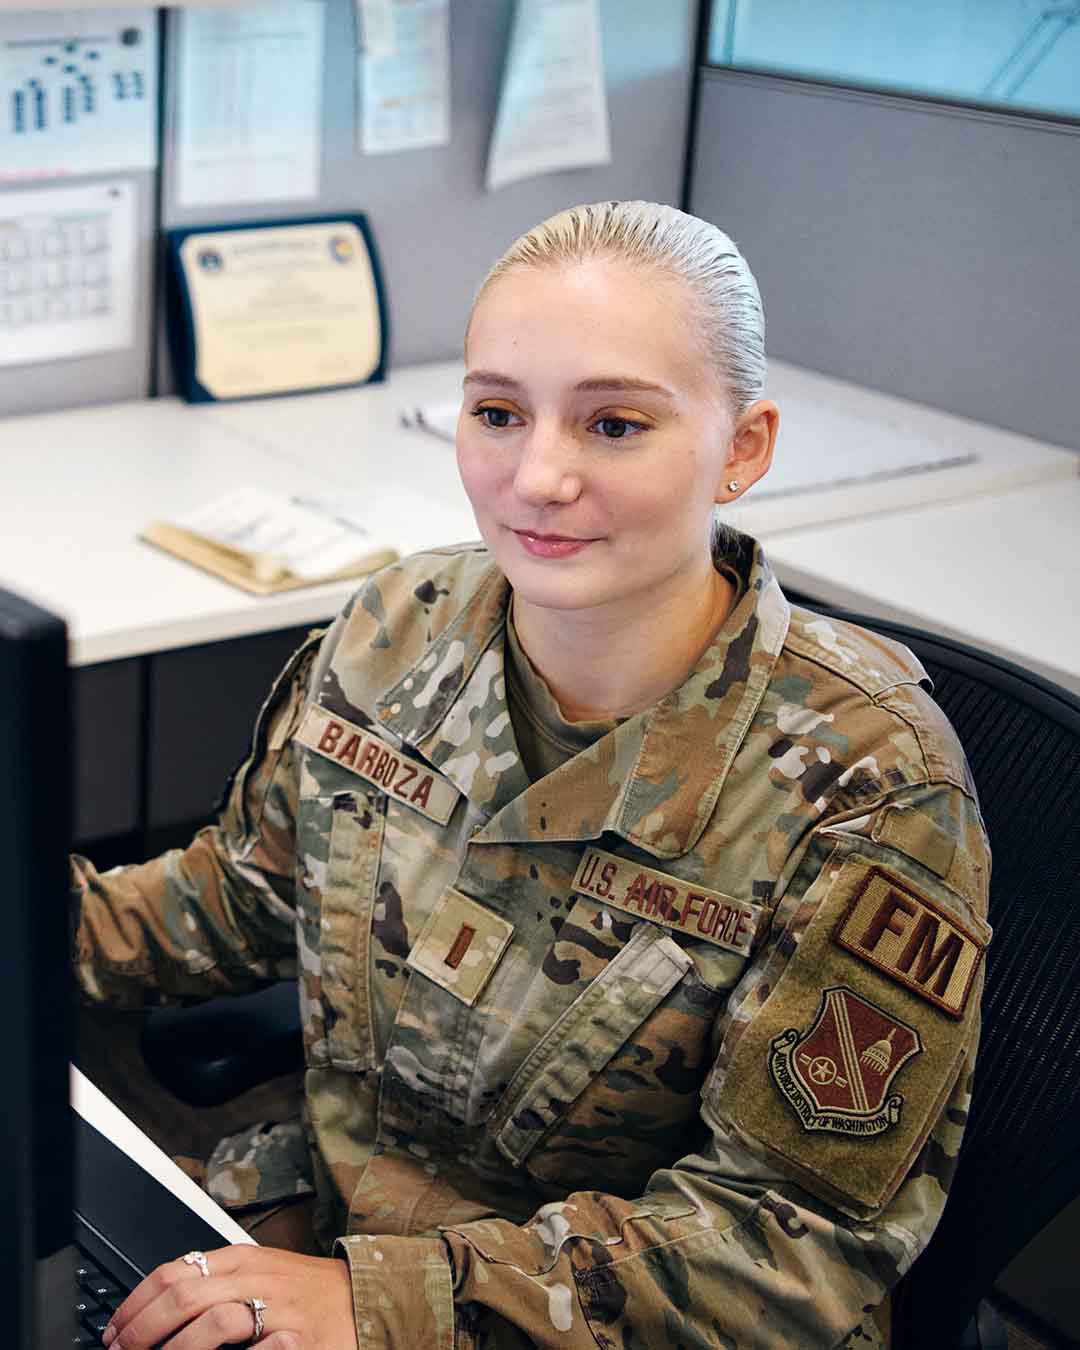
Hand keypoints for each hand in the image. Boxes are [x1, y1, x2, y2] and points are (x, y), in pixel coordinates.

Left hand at [102, 1245, 357, 1348]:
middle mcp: (256, 1278)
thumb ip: (213, 1283)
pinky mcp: (297, 1338)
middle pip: (184, 1296)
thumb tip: (158, 1306)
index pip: (174, 1271)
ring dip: (176, 1349)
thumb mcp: (257, 1275)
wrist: (364, 1297)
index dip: (136, 1304)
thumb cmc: (304, 1293)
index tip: (114, 1331)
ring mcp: (278, 1308)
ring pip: (214, 1320)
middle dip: (143, 1331)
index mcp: (241, 1259)